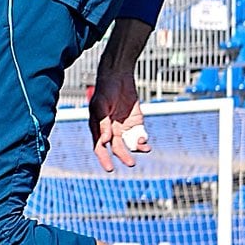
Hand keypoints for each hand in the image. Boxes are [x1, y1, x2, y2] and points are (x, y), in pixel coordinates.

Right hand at [90, 26, 153, 172]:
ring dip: (135, 149)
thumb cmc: (104, 89)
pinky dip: (143, 141)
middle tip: (130, 164)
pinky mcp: (136, 122)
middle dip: (123, 156)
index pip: (99, 147)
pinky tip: (146, 143)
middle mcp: (111, 129)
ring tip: (143, 149)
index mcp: (98, 127)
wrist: (118, 76)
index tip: (109, 168)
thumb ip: (102, 123)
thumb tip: (105, 140)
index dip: (103, 158)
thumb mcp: (100, 104)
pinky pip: (139, 136)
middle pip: (116, 148)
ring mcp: (123, 127)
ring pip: (129, 144)